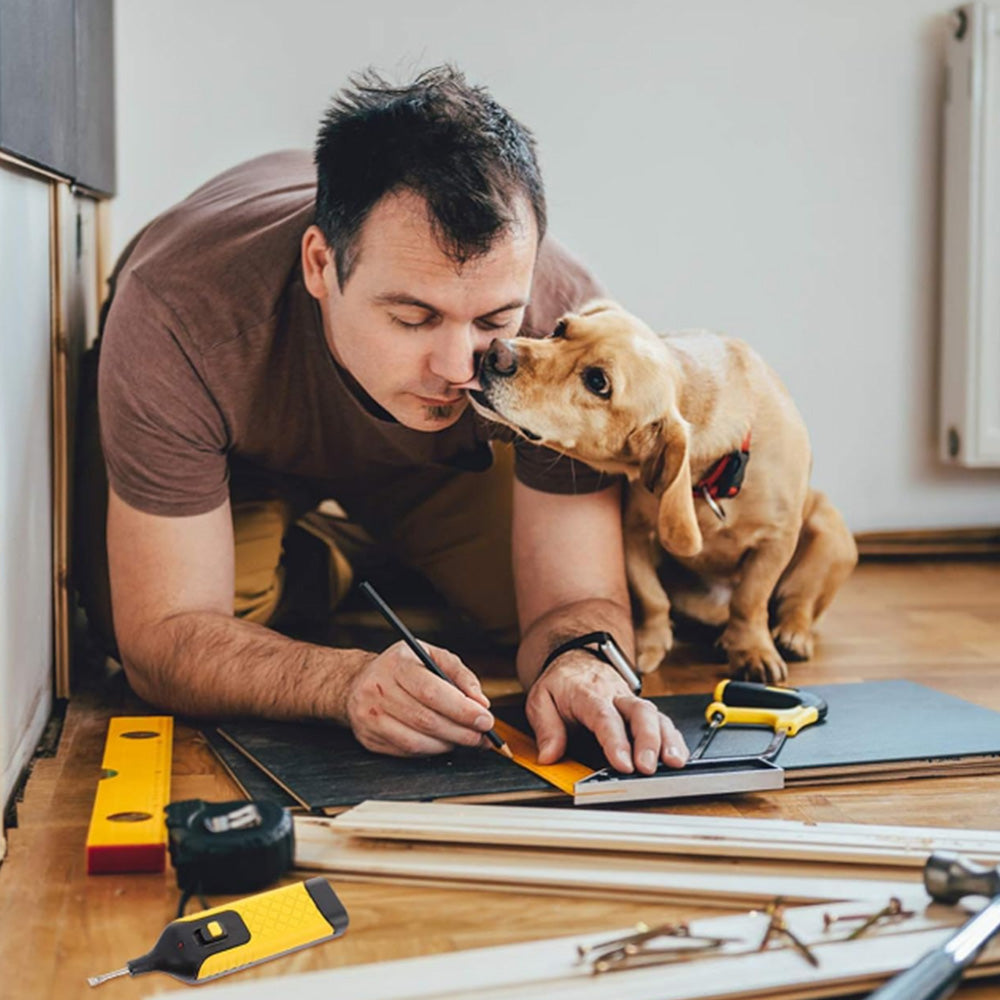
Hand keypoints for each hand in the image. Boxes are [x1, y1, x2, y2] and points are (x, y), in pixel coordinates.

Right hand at [345, 640, 495, 755]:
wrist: (357, 681)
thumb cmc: (403, 667)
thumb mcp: (432, 656)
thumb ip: (460, 674)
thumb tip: (481, 703)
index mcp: (396, 665)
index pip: (432, 692)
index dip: (462, 710)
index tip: (485, 719)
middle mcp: (378, 690)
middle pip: (426, 720)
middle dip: (462, 731)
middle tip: (483, 735)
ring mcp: (370, 717)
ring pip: (417, 742)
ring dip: (449, 745)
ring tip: (467, 739)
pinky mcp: (369, 739)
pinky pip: (407, 752)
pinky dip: (432, 751)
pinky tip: (444, 743)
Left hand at [526, 653, 688, 774]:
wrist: (575, 661)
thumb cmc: (560, 684)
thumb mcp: (540, 700)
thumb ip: (545, 728)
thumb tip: (548, 756)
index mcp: (588, 693)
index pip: (604, 716)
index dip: (615, 740)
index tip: (622, 763)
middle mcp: (615, 695)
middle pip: (639, 712)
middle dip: (647, 741)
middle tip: (647, 767)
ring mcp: (631, 702)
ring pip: (656, 716)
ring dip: (667, 741)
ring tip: (674, 763)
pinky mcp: (642, 710)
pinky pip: (662, 722)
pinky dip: (674, 739)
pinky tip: (679, 756)